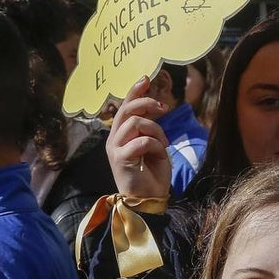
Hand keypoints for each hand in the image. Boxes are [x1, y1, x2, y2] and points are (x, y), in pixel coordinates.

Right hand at [107, 77, 172, 197]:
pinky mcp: (121, 158)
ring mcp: (115, 148)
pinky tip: (161, 154)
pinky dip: (156, 145)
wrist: (148, 199)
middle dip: (146, 103)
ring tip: (164, 143)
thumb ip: (149, 129)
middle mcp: (114, 139)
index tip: (146, 79)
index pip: (124, 107)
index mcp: (121, 135)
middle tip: (164, 107)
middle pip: (126, 109)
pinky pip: (142, 141)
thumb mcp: (154, 146)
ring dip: (156, 130)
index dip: (134, 91)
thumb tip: (154, 108)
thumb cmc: (152, 174)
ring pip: (135, 123)